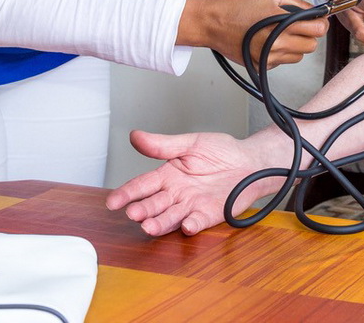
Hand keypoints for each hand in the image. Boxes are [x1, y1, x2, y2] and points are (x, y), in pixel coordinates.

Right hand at [106, 129, 277, 235]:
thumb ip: (163, 145)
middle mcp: (176, 193)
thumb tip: (136, 136)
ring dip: (159, 223)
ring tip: (148, 226)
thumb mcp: (191, 143)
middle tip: (133, 214)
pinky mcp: (208, 215)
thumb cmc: (222, 152)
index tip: (113, 201)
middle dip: (141, 210)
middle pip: (154, 204)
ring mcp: (191, 206)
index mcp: (168, 175)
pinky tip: (185, 225)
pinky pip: (197, 222)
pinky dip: (191, 225)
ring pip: (170, 217)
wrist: (250, 161)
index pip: (142, 185)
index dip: (127, 193)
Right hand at [179, 0, 328, 66]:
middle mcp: (277, 44)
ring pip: (298, 56)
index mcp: (282, 24)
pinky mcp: (261, 66)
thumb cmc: (236, 6)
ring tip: (279, 32)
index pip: (318, 30)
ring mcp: (269, 58)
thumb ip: (297, 4)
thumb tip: (315, 11)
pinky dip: (280, 53)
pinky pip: (282, 61)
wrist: (211, 21)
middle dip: (309, 35)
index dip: (321, 24)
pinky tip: (266, 40)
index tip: (318, 20)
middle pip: (311, 46)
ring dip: (295, 46)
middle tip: (300, 26)